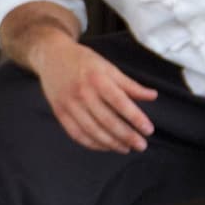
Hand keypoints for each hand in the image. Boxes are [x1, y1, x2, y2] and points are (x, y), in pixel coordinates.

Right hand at [33, 42, 156, 152]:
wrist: (51, 56)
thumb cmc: (84, 61)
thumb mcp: (108, 67)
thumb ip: (129, 84)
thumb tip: (153, 96)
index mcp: (97, 78)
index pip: (119, 102)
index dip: (135, 117)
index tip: (148, 130)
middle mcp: (82, 92)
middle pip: (106, 120)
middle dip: (126, 136)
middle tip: (141, 145)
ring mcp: (69, 104)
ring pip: (92, 130)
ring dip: (111, 143)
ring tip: (126, 148)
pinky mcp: (59, 113)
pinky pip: (77, 134)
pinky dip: (92, 144)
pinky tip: (106, 146)